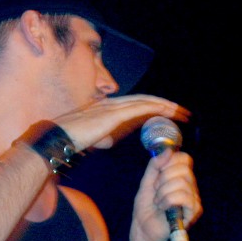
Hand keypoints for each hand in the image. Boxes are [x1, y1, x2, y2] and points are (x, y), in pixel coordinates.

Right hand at [55, 94, 190, 150]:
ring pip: (146, 102)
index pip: (138, 104)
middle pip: (146, 100)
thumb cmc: (72, 140)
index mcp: (109, 107)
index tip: (170, 113)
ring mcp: (113, 106)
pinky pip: (139, 108)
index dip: (156, 107)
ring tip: (181, 112)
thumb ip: (103, 136)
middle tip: (183, 112)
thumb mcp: (92, 137)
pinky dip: (155, 108)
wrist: (58, 138)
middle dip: (167, 106)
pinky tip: (167, 111)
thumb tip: (106, 140)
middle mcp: (113, 103)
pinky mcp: (113, 114)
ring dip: (166, 106)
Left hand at [129, 149, 202, 240]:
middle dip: (163, 178)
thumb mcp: (146, 183)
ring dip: (163, 192)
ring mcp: (193, 198)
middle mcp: (190, 186)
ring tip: (158, 202)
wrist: (143, 230)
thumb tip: (168, 150)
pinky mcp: (193, 211)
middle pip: (183, 168)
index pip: (184, 159)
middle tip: (156, 190)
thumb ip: (155, 166)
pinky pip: (183, 196)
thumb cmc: (146, 209)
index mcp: (180, 178)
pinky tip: (163, 208)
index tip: (158, 173)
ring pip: (182, 182)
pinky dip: (168, 200)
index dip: (170, 162)